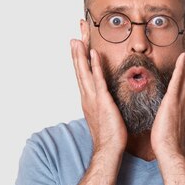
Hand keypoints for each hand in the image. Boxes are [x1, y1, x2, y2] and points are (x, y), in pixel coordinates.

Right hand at [70, 39, 126, 154]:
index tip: (78, 45)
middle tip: (74, 35)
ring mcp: (92, 98)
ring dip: (81, 54)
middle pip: (79, 69)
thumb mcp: (105, 115)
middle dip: (77, 51)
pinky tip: (93, 53)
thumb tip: (107, 99)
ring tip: (77, 39)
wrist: (108, 149)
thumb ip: (104, 104)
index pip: (82, 74)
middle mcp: (86, 96)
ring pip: (84, 72)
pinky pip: (98, 79)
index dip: (79, 59)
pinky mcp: (102, 100)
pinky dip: (95, 66)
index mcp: (88, 99)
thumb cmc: (109, 135)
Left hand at [151, 45, 184, 158]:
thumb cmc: (167, 141)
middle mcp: (184, 100)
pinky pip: (177, 81)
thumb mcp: (169, 124)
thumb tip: (169, 116)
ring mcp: (180, 100)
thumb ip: (171, 117)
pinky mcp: (173, 101)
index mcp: (182, 105)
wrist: (168, 150)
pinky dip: (181, 68)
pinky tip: (183, 57)